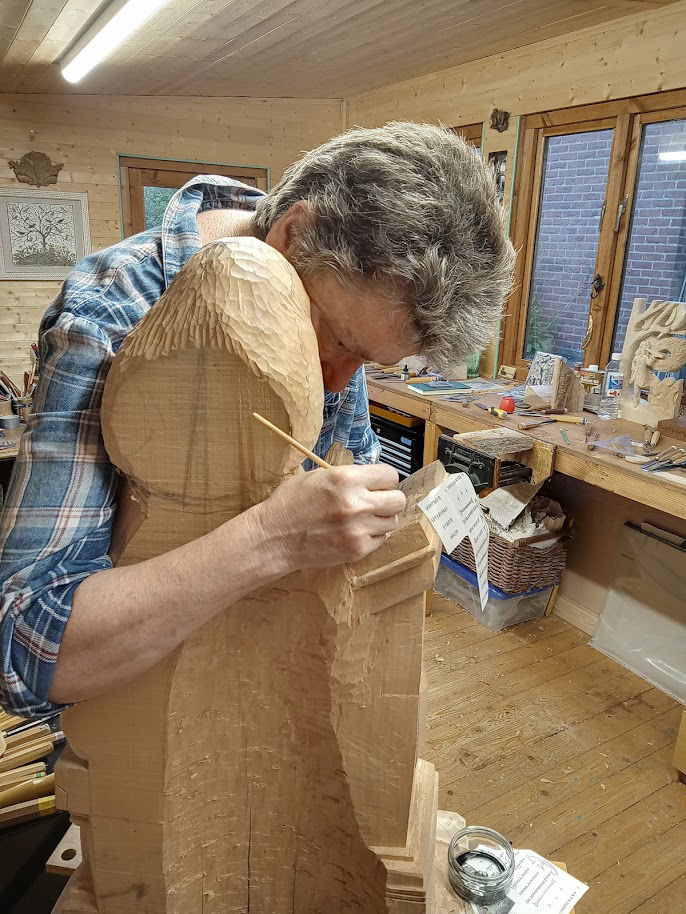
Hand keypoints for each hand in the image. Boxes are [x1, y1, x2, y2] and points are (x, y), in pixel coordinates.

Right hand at [254, 463, 405, 570]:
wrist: (274, 538)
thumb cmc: (290, 504)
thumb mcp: (316, 476)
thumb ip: (347, 476)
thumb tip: (372, 478)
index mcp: (346, 479)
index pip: (390, 475)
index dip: (384, 479)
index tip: (380, 483)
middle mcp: (356, 503)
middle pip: (398, 500)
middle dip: (389, 499)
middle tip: (376, 501)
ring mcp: (358, 529)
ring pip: (392, 521)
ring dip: (381, 519)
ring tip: (363, 518)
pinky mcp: (357, 550)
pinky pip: (380, 540)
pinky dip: (372, 536)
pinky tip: (355, 532)